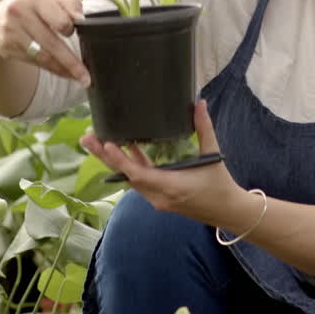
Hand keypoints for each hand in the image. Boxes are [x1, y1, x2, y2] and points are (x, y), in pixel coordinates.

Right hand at [0, 0, 90, 85]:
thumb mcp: (49, 0)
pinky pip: (34, 62)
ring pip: (42, 57)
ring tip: (78, 78)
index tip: (78, 34)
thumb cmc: (32, 8)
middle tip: (85, 77)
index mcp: (36, 1)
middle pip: (51, 43)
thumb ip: (70, 6)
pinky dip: (51, 69)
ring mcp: (12, 33)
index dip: (70, 29)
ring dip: (62, 70)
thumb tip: (81, 19)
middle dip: (71, 62)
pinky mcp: (6, 48)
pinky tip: (63, 73)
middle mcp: (22, 16)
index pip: (58, 20)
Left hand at [81, 101, 252, 228]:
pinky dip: (129, 166)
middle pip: (126, 176)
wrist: (227, 211)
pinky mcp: (159, 198)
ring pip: (130, 179)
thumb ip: (204, 129)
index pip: (139, 175)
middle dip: (106, 157)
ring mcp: (158, 199)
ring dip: (114, 161)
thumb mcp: (212, 155)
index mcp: (172, 186)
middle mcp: (160, 196)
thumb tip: (199, 103)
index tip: (107, 144)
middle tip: (87, 139)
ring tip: (97, 142)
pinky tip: (124, 149)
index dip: (121, 160)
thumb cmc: (220, 184)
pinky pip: (139, 181)